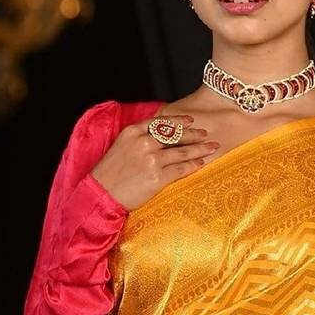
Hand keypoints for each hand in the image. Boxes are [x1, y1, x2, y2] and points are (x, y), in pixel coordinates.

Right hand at [90, 108, 220, 209]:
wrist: (102, 194)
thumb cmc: (110, 173)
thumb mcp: (120, 147)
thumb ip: (138, 139)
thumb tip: (157, 138)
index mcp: (133, 132)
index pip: (161, 122)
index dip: (178, 121)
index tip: (190, 121)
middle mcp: (144, 142)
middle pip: (175, 135)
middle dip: (194, 134)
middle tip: (206, 134)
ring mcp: (152, 160)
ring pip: (182, 152)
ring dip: (200, 149)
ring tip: (212, 147)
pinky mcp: (157, 177)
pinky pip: (180, 169)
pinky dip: (193, 165)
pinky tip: (201, 163)